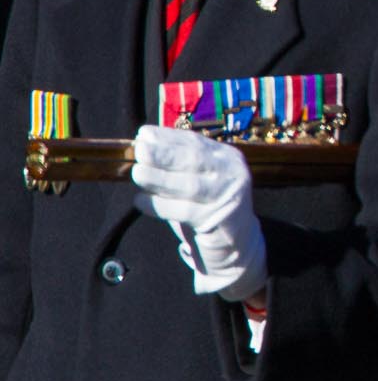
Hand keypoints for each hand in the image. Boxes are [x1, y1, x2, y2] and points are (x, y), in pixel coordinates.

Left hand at [130, 125, 266, 302]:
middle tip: (140, 150)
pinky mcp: (221, 219)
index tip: (143, 134)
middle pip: (195, 160)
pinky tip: (140, 202)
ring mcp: (229, 196)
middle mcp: (232, 173)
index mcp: (226, 157)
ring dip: (160, 178)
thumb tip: (142, 148)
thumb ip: (177, 166)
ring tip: (137, 174)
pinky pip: (185, 211)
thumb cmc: (207, 209)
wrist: (236, 246)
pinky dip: (159, 206)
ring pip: (190, 184)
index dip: (168, 137)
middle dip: (165, 154)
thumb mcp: (197, 181)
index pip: (195, 143)